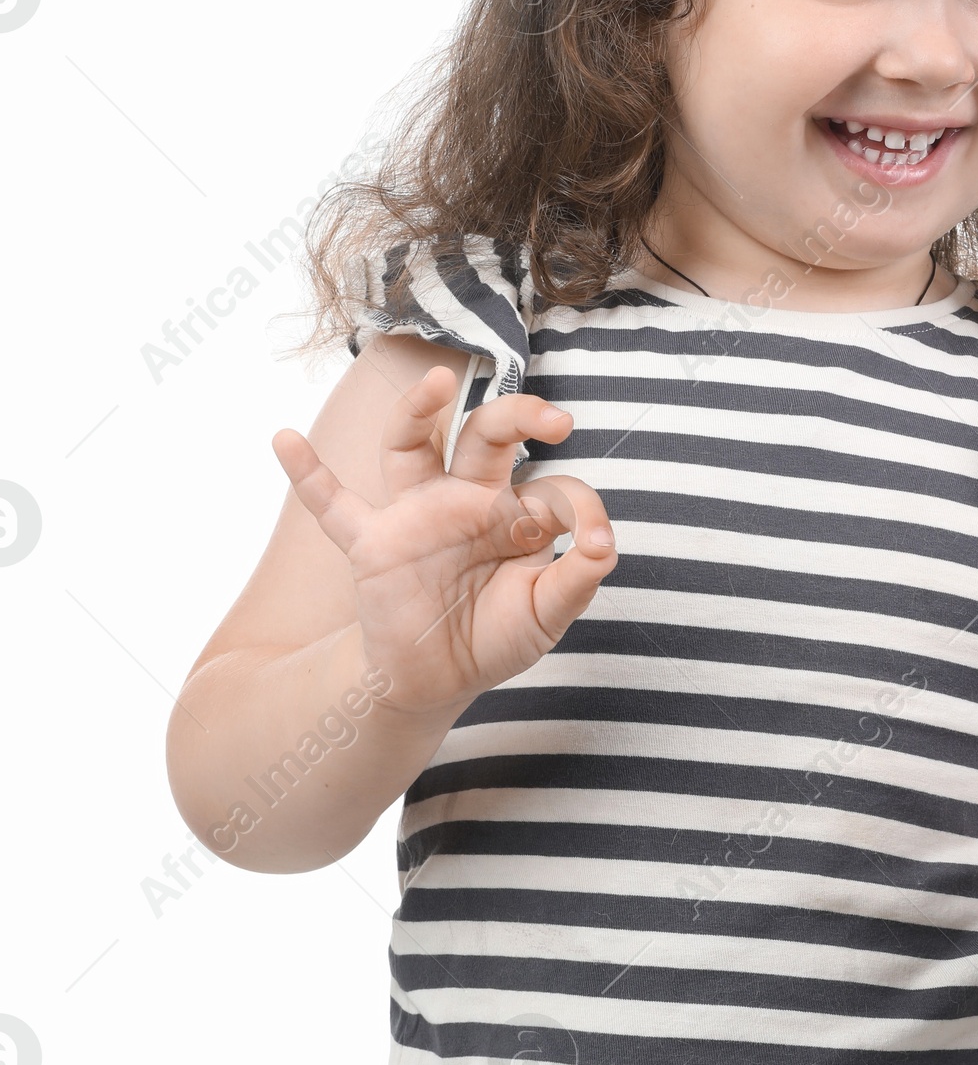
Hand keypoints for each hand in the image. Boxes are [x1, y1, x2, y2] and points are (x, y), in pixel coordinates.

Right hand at [272, 365, 616, 719]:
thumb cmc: (494, 635)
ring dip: (417, 413)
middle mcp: (465, 498)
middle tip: (553, 417)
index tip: (596, 541)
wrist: (433, 680)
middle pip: (486, 435)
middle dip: (517, 415)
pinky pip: (333, 506)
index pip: (552, 487)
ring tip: (437, 384)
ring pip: (412, 447)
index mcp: (513, 511)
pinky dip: (308, 475)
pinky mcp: (373, 544)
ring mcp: (416, 515)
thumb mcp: (545, 614)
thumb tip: (605, 545)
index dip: (581, 509)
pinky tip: (286, 439)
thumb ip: (577, 579)